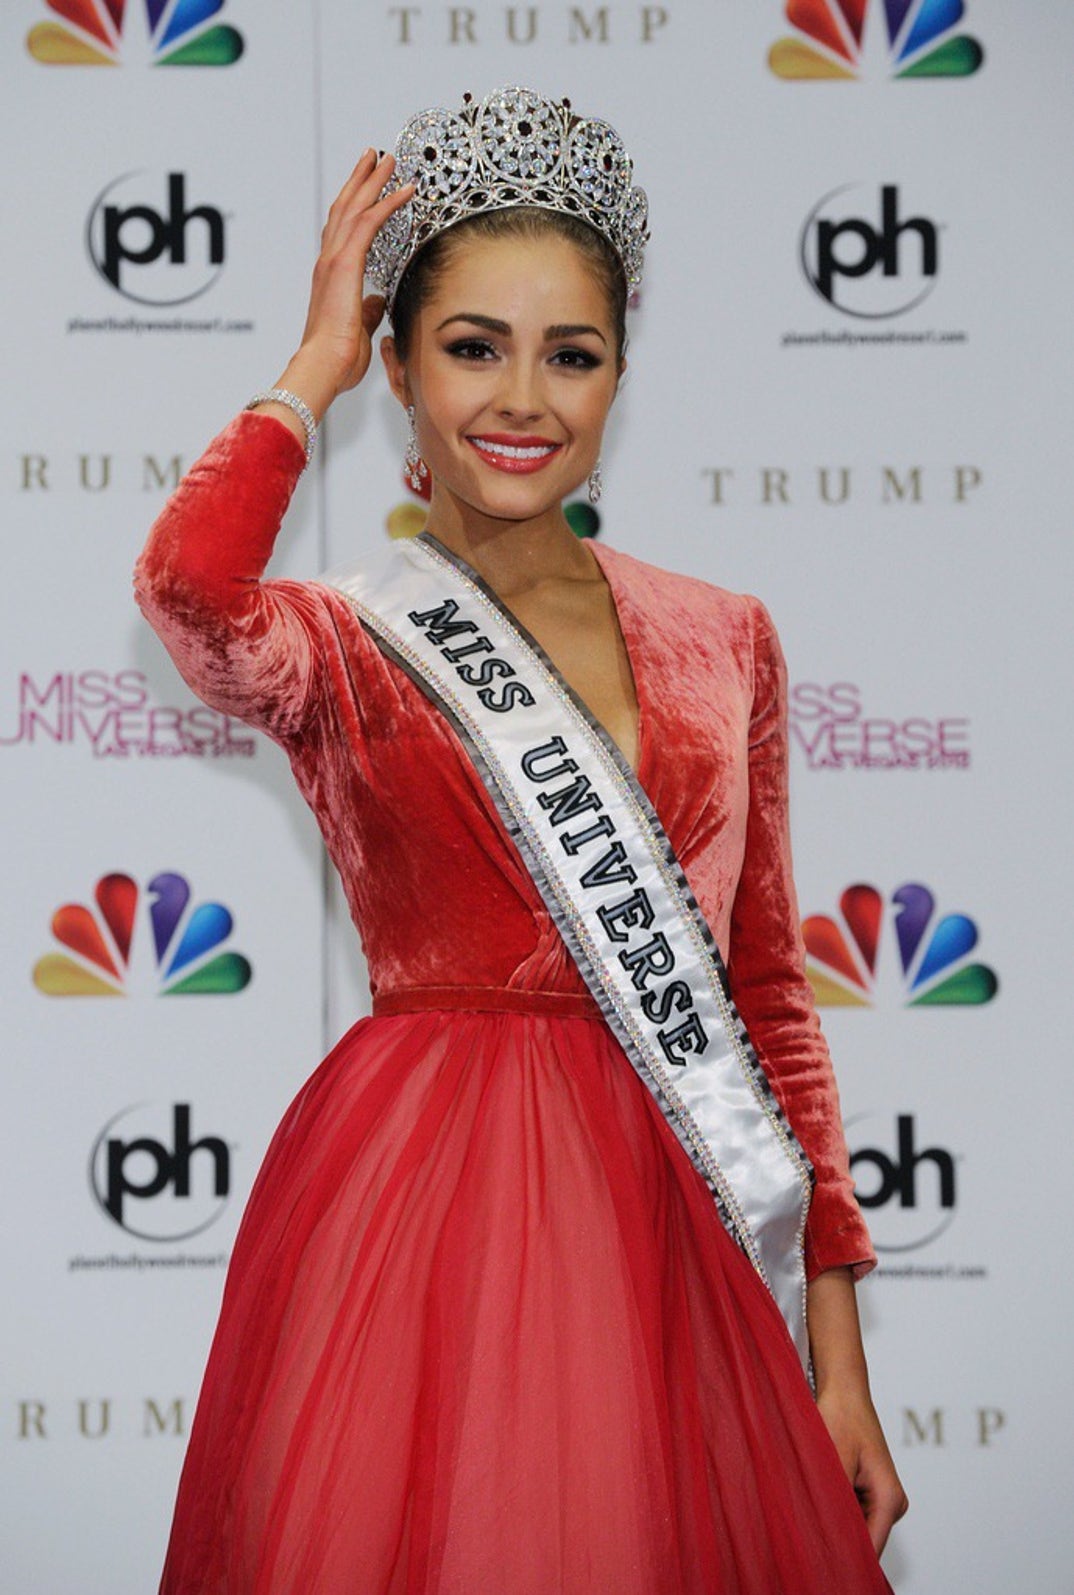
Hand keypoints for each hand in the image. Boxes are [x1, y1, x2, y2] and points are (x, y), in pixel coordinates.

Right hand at [269, 151, 414, 423]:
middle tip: (374, 156)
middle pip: (344, 208)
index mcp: (330, 276)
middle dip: (361, 180)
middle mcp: (328, 262)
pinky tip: (404, 190)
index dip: (354, 206)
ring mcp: (334, 260)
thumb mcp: (359, 329)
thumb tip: (377, 301)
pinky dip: (388, 202)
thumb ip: (367, 311)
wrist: (324, 365)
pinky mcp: (345, 263)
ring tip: (387, 159)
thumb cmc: (337, 359)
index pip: (342, 231)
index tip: (366, 188)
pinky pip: (370, 222)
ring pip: (354, 206)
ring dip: (373, 180)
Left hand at [816, 1385, 908, 1555]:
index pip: (870, 1547)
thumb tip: (827, 1533)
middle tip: (809, 1524)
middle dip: (837, 1535)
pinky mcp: (870, 1490)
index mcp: (889, 1498)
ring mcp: (882, 1498)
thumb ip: (833, 1499)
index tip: (823, 1559)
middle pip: (863, 1539)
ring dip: (834, 1518)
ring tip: (814, 1499)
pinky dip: (834, 1505)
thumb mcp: (833, 1460)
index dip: (846, 1556)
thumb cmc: (841, 1416)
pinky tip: (819, 1490)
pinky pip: (852, 1510)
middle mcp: (891, 1503)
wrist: (844, 1389)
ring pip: (855, 1524)